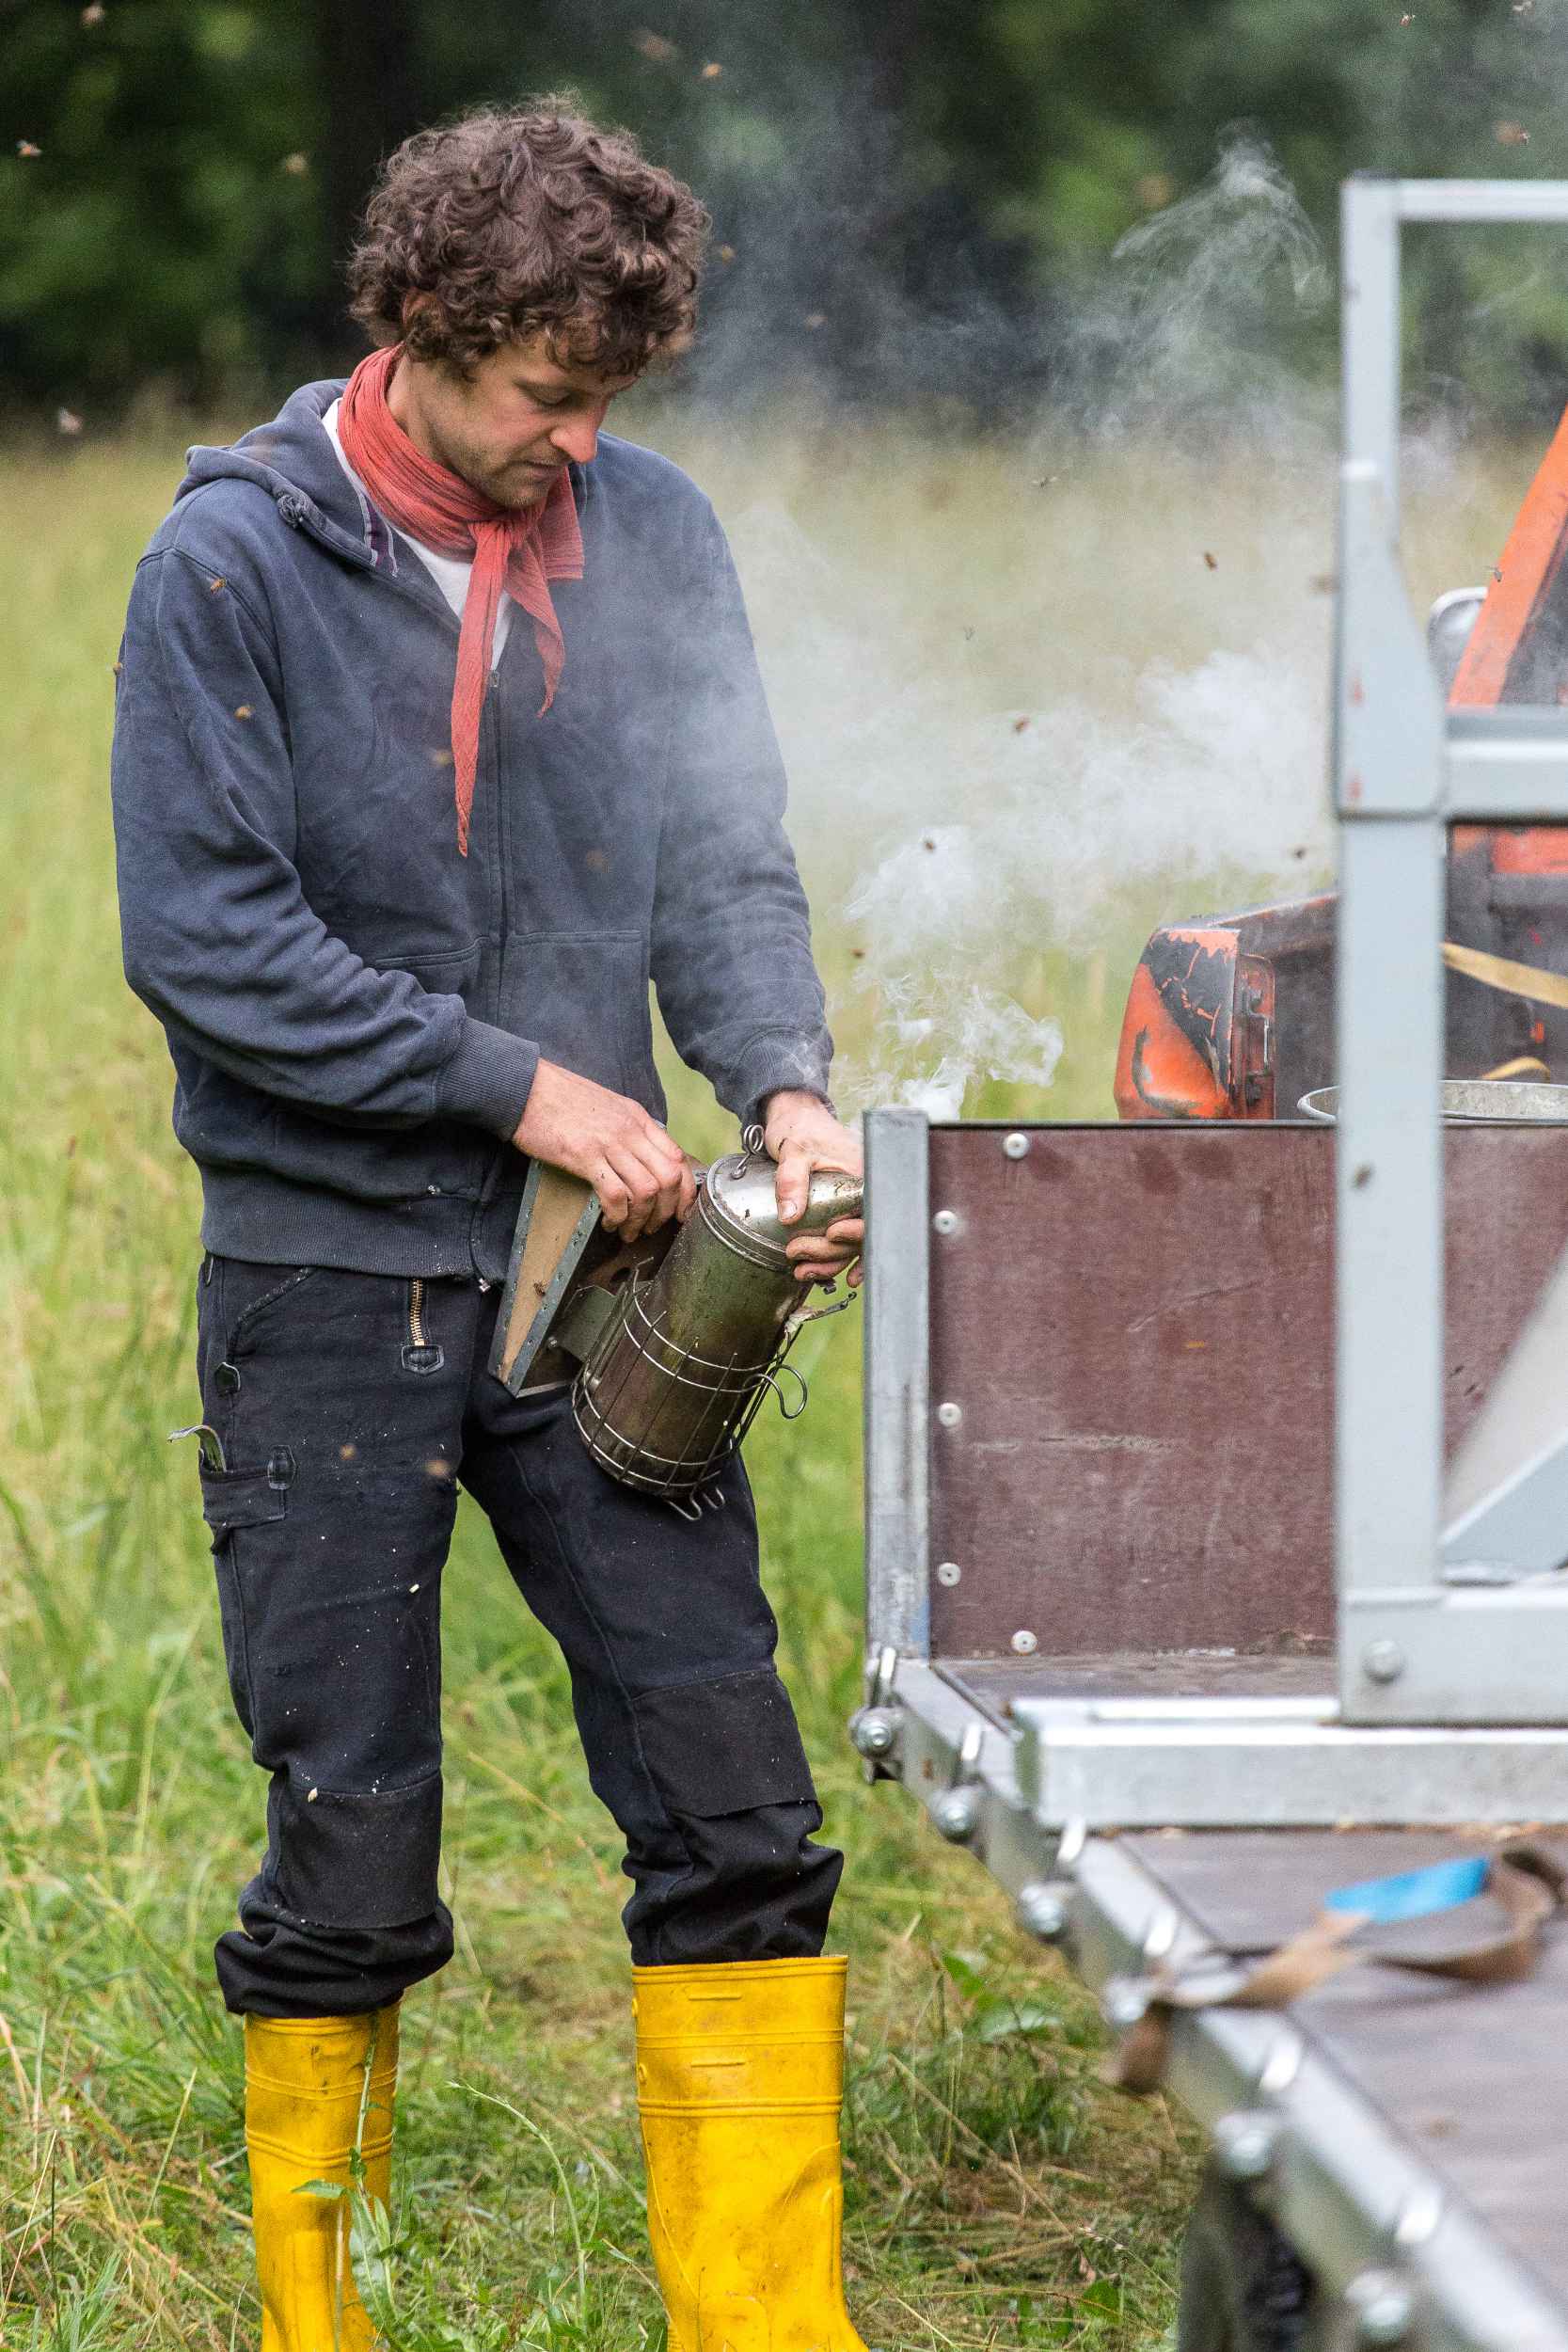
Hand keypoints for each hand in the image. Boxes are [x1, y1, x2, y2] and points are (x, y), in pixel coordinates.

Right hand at [512, 1059, 697, 1240]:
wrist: (526, 1088)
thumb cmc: (561, 1098)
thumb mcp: (608, 1106)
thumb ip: (628, 1130)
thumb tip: (642, 1160)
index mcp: (638, 1119)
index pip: (678, 1158)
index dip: (685, 1191)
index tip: (680, 1212)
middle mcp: (630, 1131)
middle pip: (669, 1178)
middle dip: (666, 1211)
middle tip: (653, 1228)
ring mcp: (609, 1143)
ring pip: (646, 1190)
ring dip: (641, 1219)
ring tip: (628, 1231)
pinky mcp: (584, 1156)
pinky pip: (615, 1194)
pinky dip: (617, 1216)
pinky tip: (609, 1222)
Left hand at [762, 1091, 864, 1286]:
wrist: (796, 1119)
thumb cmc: (800, 1129)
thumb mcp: (793, 1150)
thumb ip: (791, 1180)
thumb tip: (790, 1216)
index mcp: (862, 1177)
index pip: (870, 1214)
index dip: (856, 1232)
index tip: (831, 1234)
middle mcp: (865, 1193)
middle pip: (859, 1235)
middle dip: (829, 1251)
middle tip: (795, 1252)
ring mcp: (855, 1204)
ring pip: (851, 1244)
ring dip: (829, 1262)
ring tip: (801, 1270)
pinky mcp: (843, 1211)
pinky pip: (846, 1241)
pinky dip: (837, 1259)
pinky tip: (831, 1275)